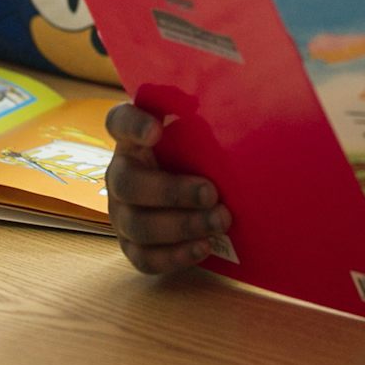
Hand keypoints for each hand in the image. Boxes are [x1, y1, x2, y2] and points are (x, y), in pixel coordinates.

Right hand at [104, 101, 231, 273]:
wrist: (194, 194)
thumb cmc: (197, 154)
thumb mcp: (198, 132)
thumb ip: (206, 121)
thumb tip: (245, 107)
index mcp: (132, 139)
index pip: (119, 122)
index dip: (133, 126)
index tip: (156, 131)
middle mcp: (120, 173)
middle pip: (127, 183)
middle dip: (171, 192)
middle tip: (211, 193)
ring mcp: (121, 212)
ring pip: (137, 224)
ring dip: (181, 226)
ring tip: (219, 221)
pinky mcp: (132, 245)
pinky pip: (144, 257)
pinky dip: (175, 256)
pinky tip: (203, 247)